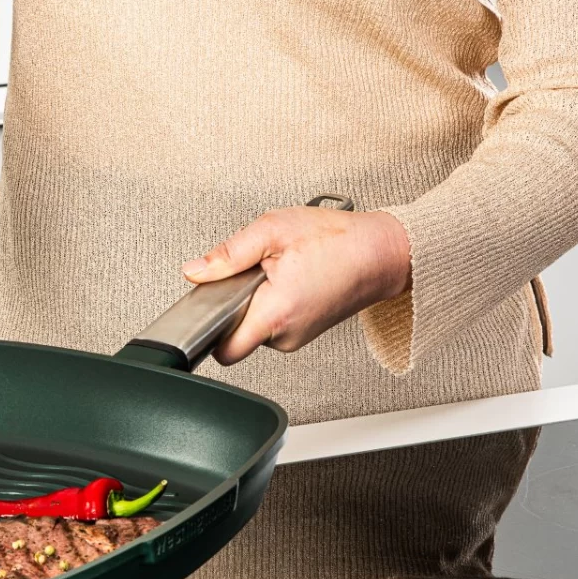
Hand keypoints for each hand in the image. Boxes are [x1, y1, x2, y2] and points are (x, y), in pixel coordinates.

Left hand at [181, 206, 411, 364]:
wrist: (381, 253)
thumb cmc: (338, 240)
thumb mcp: (273, 230)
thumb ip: (228, 253)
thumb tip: (196, 271)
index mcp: (276, 314)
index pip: (223, 348)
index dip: (209, 323)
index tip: (212, 298)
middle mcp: (286, 336)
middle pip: (235, 335)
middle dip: (234, 304)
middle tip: (254, 273)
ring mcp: (297, 338)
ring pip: (253, 328)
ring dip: (254, 302)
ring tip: (277, 273)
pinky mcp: (304, 333)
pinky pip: (272, 324)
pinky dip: (271, 304)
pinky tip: (287, 282)